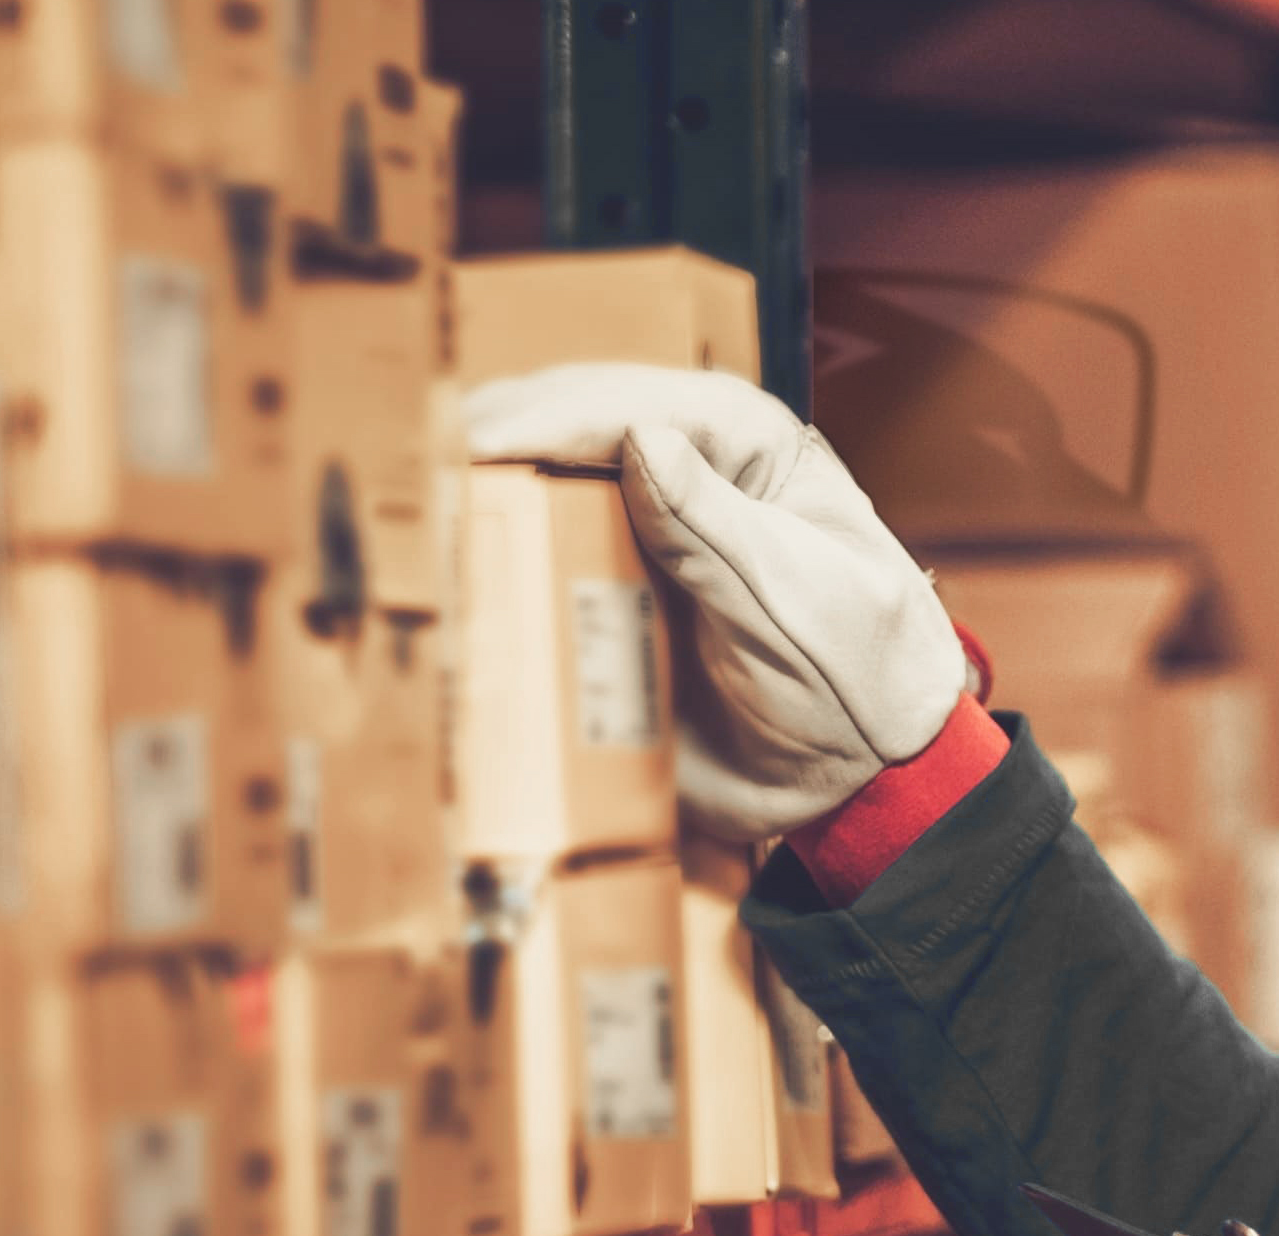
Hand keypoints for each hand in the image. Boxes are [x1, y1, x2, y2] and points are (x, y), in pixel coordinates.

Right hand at [461, 364, 967, 838]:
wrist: (862, 784)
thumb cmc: (864, 677)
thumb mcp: (799, 600)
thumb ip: (717, 528)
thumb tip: (641, 440)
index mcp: (746, 445)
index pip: (639, 407)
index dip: (556, 419)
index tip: (482, 440)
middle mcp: (680, 473)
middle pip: (571, 432)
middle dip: (499, 444)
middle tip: (425, 471)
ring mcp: (635, 536)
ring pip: (541, 491)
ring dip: (481, 498)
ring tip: (414, 513)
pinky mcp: (607, 600)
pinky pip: (539, 574)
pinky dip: (493, 571)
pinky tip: (443, 575)